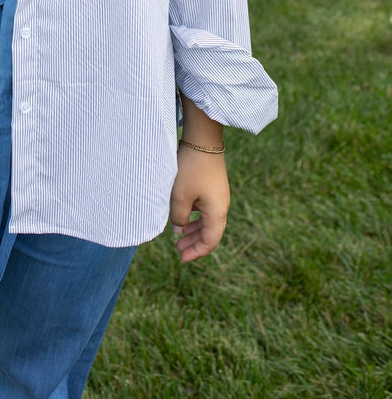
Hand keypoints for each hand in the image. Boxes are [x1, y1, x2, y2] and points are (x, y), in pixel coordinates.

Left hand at [169, 146, 229, 262]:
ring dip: (193, 230)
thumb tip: (179, 228)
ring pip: (207, 221)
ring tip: (178, 236)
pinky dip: (195, 217)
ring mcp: (218, 196)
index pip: (209, 241)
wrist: (203, 140)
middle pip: (210, 233)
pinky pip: (206, 209)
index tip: (181, 258)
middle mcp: (221, 207)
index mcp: (217, 213)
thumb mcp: (180, 196)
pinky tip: (183, 216)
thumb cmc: (191, 169)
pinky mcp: (213, 186)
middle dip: (193, 243)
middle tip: (177, 250)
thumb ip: (179, 217)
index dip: (196, 252)